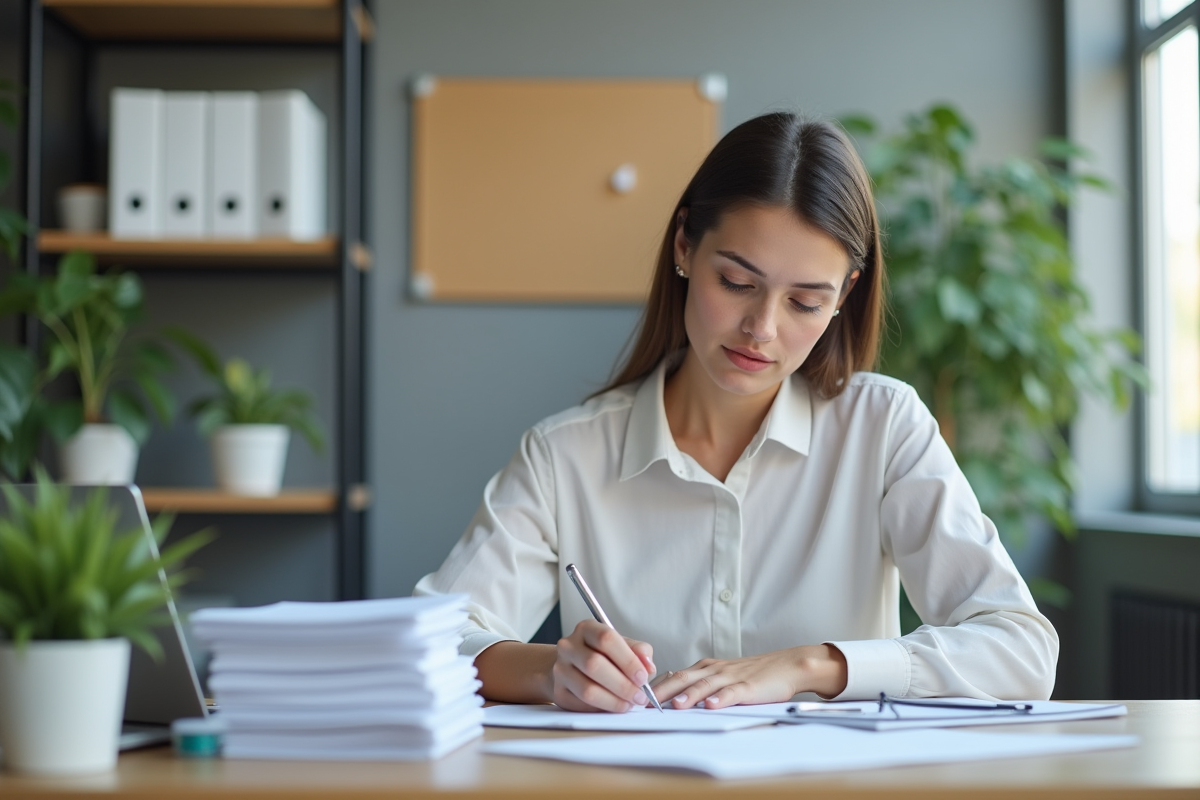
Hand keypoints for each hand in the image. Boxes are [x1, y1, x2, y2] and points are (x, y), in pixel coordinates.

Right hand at [552, 619, 655, 712]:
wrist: (573, 668)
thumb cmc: (603, 656)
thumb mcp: (623, 646)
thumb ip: (639, 652)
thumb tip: (648, 666)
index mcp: (587, 628)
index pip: (606, 639)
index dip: (627, 660)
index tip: (643, 677)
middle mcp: (569, 646)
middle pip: (594, 665)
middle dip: (623, 685)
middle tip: (639, 696)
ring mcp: (560, 669)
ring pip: (587, 689)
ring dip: (614, 701)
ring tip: (629, 704)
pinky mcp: (559, 692)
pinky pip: (582, 705)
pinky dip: (602, 709)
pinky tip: (614, 706)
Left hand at [651, 644, 846, 709]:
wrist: (786, 665)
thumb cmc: (752, 674)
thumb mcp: (720, 676)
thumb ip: (699, 684)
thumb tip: (671, 695)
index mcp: (705, 668)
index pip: (674, 676)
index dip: (655, 687)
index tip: (637, 698)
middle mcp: (713, 670)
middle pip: (682, 679)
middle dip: (661, 691)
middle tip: (643, 703)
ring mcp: (731, 677)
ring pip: (704, 685)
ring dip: (688, 695)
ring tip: (674, 705)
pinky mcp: (748, 686)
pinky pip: (732, 692)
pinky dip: (720, 699)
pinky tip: (711, 705)